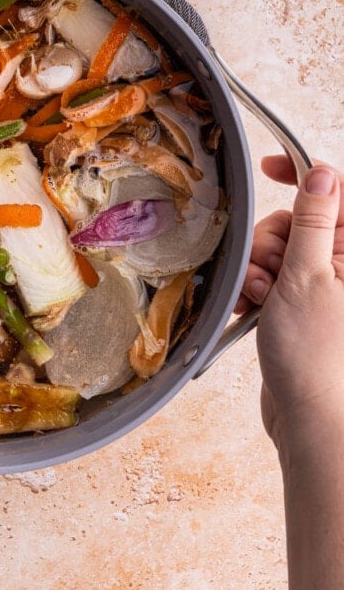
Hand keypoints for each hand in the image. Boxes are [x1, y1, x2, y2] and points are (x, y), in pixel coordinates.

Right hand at [236, 155, 343, 457]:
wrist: (310, 420)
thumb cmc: (315, 359)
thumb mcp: (307, 277)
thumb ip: (314, 221)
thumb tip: (321, 175)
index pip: (338, 193)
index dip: (304, 176)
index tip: (269, 169)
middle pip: (303, 220)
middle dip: (273, 237)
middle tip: (269, 268)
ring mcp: (330, 286)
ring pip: (284, 248)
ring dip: (262, 266)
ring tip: (261, 296)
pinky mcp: (309, 305)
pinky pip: (277, 275)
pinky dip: (260, 285)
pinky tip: (254, 305)